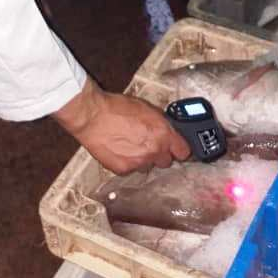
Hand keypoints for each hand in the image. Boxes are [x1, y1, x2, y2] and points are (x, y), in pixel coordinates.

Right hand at [52, 77, 190, 174]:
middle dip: (160, 154)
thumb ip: (161, 123)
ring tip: (131, 145)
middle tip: (150, 144)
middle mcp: (154, 150)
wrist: (93, 116)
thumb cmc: (117, 108)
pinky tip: (120, 150)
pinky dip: (128, 162)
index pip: (183, 151)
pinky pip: (132, 169)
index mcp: (163, 133)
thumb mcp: (146, 108)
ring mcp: (139, 163)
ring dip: (144, 158)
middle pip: (167, 162)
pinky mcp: (124, 170)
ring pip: (148, 166)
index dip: (179, 149)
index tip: (176, 149)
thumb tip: (168, 131)